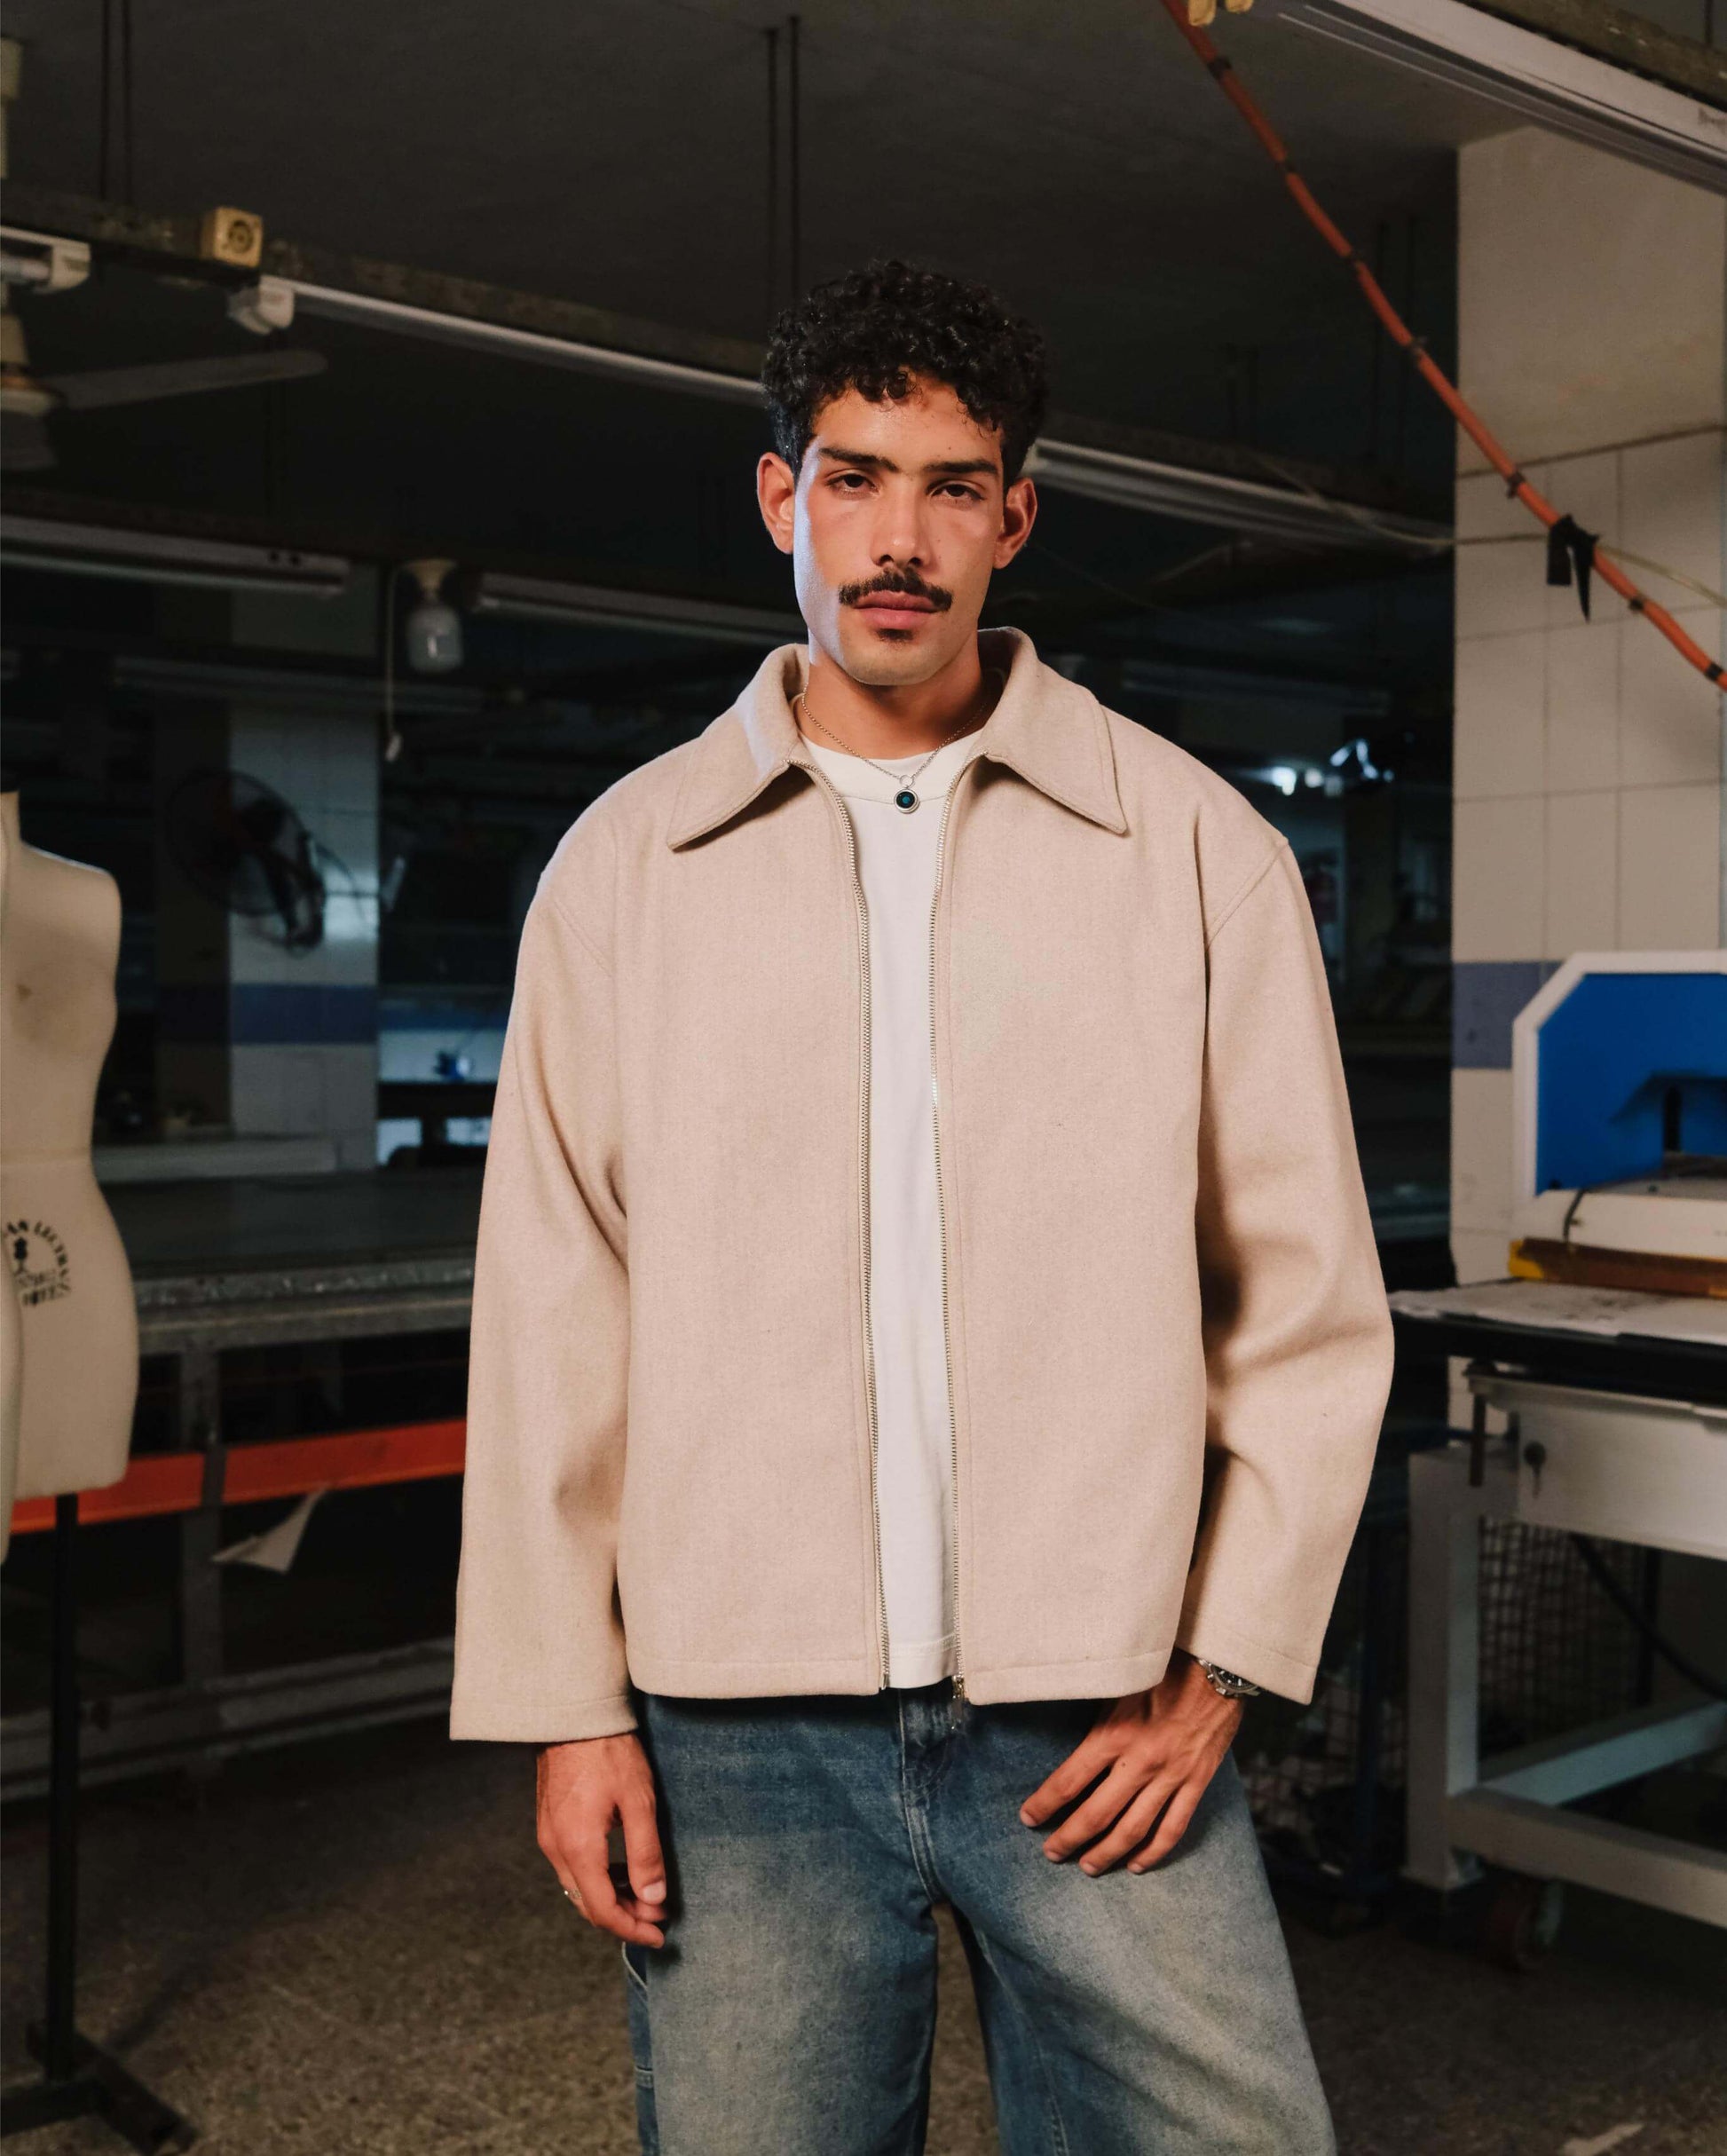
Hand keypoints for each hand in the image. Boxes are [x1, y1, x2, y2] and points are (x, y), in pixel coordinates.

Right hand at [537, 1732, 666, 1946]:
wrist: (573, 1716)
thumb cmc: (610, 1752)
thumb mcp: (638, 1801)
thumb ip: (645, 1853)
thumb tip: (653, 1899)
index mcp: (578, 1847)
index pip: (603, 1909)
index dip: (632, 1929)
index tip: (660, 1935)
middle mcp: (556, 1849)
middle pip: (588, 1904)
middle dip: (624, 1917)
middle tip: (658, 1916)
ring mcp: (548, 1837)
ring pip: (578, 1888)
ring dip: (611, 1898)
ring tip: (646, 1895)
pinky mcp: (549, 1825)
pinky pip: (572, 1868)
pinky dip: (597, 1879)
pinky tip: (621, 1870)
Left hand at [1018, 1653, 1242, 1875]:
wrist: (1216, 1668)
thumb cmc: (1161, 1671)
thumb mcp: (1118, 1689)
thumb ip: (1098, 1726)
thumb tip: (1070, 1756)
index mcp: (1115, 1734)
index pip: (1069, 1780)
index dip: (1044, 1804)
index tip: (1028, 1818)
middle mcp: (1141, 1761)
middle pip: (1097, 1814)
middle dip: (1069, 1838)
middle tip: (1051, 1853)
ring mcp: (1171, 1776)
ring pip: (1133, 1830)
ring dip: (1107, 1853)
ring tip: (1087, 1867)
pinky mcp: (1197, 1783)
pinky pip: (1173, 1827)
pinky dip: (1154, 1852)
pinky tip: (1137, 1865)